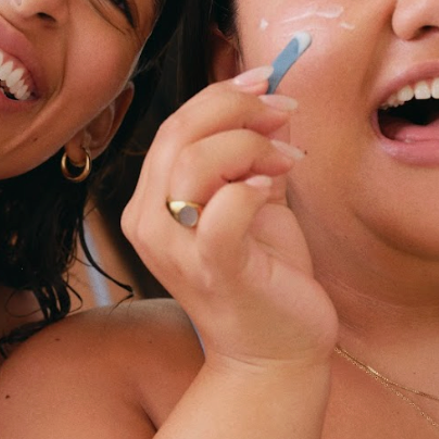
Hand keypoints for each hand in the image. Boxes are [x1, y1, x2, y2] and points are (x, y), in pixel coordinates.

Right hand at [121, 71, 336, 368]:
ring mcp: (176, 250)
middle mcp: (149, 225)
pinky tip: (275, 190)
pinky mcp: (213, 270)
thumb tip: (275, 99)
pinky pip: (224, 209)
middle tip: (286, 113)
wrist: (275, 353)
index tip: (270, 85)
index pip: (174, 127)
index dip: (221, 95)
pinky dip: (252, 187)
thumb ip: (256, 154)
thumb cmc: (265, 279)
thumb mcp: (258, 202)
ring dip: (251, 145)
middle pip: (178, 133)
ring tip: (289, 162)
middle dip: (239, 109)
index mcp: (151, 203)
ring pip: (194, 163)